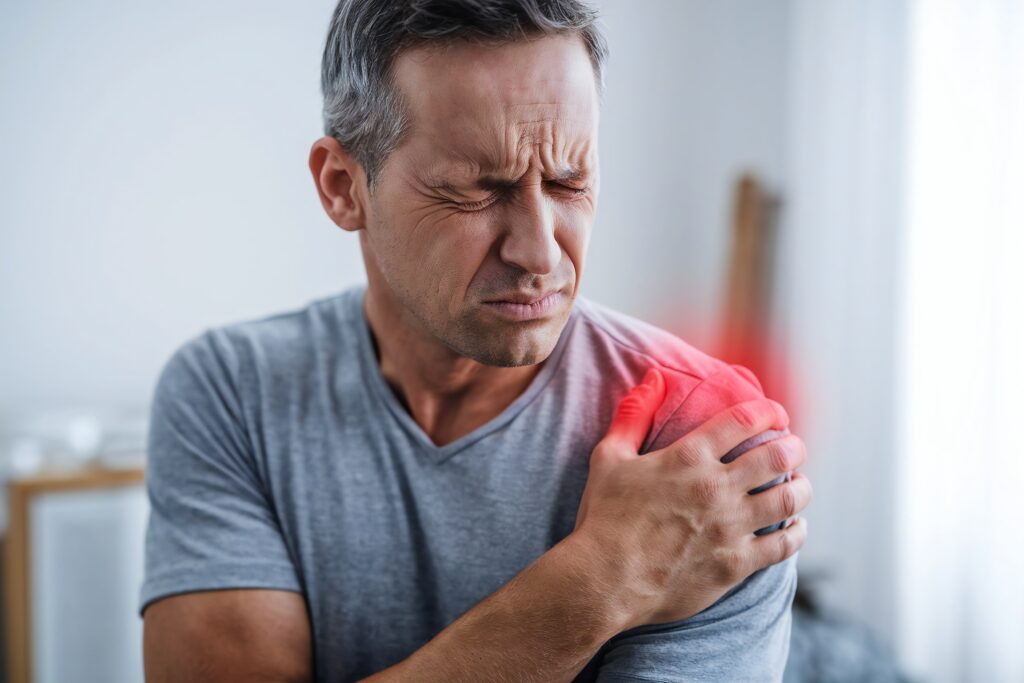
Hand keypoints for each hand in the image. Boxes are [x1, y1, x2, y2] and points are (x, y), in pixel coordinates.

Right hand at [571, 368, 810, 629]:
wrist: (605, 579)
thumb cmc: (604, 517)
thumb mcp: (609, 457)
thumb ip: (633, 414)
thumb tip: (654, 377)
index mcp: (689, 456)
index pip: (745, 420)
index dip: (769, 411)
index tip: (776, 415)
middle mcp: (716, 487)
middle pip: (778, 455)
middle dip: (793, 447)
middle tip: (793, 448)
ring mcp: (729, 526)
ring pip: (789, 498)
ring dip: (802, 487)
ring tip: (799, 484)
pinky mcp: (736, 563)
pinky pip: (784, 545)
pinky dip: (796, 532)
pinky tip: (795, 527)